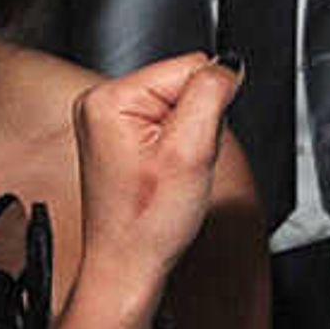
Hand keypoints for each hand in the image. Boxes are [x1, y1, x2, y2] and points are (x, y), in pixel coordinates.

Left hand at [67, 52, 237, 307]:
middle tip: (183, 162)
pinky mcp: (119, 138)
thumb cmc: (147, 223)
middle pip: (184, 83)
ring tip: (173, 171)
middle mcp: (101, 104)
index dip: (209, 104)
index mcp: (110, 99)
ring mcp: (108, 122)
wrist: (128, 264)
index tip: (194, 143)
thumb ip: (211, 94)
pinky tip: (167, 172)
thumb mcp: (191, 151)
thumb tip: (228, 64)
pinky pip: (169, 123)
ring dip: (190, 136)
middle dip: (200, 121)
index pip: (189, 65)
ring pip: (180, 104)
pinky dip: (179, 147)